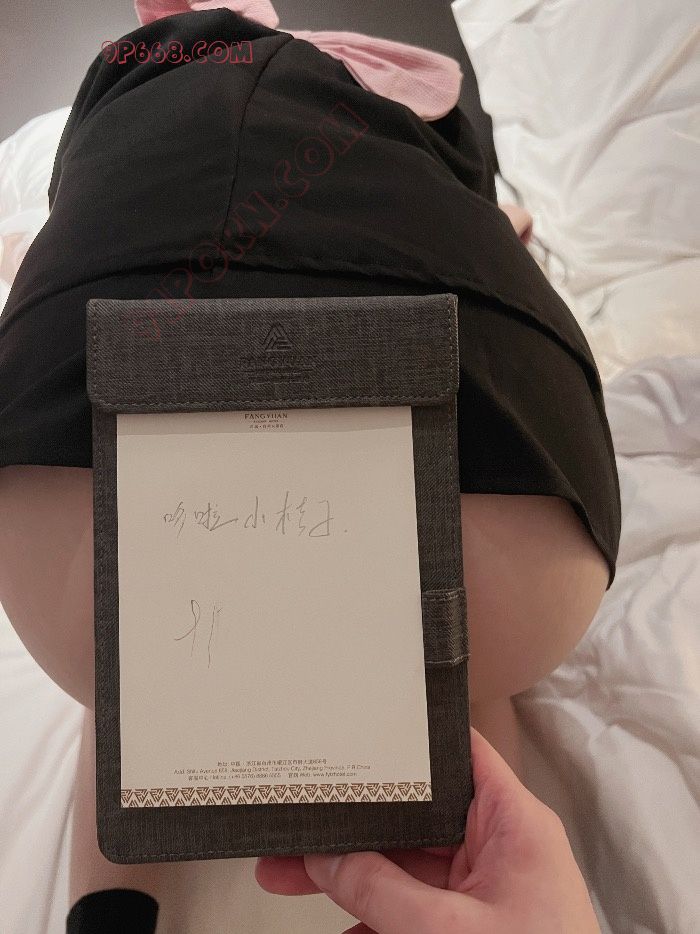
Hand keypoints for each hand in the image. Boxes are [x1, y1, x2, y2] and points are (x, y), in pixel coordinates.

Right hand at [255, 727, 599, 933]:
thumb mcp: (446, 929)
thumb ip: (381, 891)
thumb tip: (327, 861)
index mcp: (512, 822)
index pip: (456, 754)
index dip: (407, 740)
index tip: (355, 737)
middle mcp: (501, 845)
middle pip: (415, 815)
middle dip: (355, 827)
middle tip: (301, 829)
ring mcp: (487, 886)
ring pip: (408, 865)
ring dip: (355, 875)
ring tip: (294, 875)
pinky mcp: (476, 921)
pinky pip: (416, 905)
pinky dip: (378, 915)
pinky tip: (342, 925)